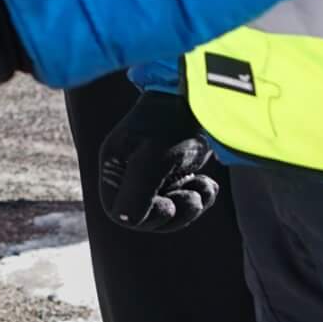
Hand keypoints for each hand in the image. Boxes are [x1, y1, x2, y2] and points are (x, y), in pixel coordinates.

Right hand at [97, 89, 222, 231]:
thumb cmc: (171, 125)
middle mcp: (128, 173)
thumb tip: (125, 222)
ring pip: (166, 212)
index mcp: (114, 167)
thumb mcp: (153, 159)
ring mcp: (151, 174)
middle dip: (173, 213)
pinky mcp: (173, 173)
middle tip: (190, 195)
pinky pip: (181, 201)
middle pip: (144, 218)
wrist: (198, 100)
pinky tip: (208, 183)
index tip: (166, 201)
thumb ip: (137, 192)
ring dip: (189, 206)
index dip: (144, 217)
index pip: (119, 213)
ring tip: (203, 187)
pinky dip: (198, 197)